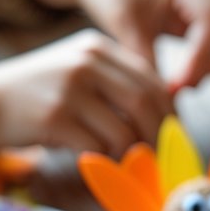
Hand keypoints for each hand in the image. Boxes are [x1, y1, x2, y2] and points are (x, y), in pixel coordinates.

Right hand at [0, 29, 170, 153]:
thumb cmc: (38, 95)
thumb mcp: (76, 72)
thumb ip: (115, 83)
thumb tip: (165, 114)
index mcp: (96, 47)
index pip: (151, 79)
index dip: (168, 112)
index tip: (171, 134)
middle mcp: (86, 62)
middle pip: (145, 102)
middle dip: (158, 135)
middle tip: (158, 157)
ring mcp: (70, 88)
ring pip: (125, 130)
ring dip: (132, 154)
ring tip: (127, 163)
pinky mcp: (56, 117)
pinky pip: (99, 147)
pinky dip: (106, 161)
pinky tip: (98, 162)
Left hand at [21, 0, 209, 89]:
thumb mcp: (126, 28)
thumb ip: (148, 62)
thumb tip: (164, 102)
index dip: (201, 57)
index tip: (181, 85)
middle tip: (181, 88)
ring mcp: (209, 0)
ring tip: (180, 84)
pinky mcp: (203, 15)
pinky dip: (205, 63)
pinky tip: (182, 76)